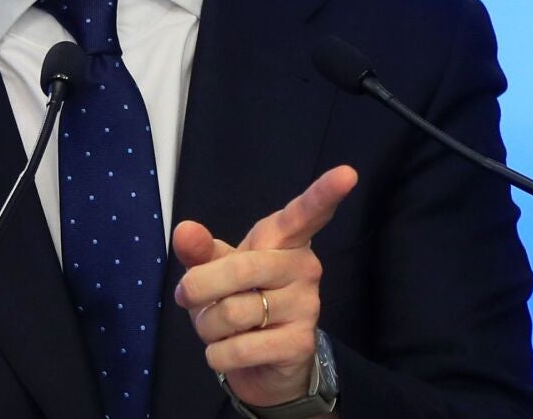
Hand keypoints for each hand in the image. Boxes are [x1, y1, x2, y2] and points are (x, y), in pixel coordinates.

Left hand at [171, 165, 356, 408]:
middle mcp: (304, 267)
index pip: (305, 213)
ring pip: (233, 312)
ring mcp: (307, 306)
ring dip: (207, 326)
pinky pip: (239, 348)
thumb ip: (199, 250)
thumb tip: (185, 230)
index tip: (347, 173)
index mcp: (284, 240)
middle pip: (240, 269)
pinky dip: (218, 354)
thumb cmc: (237, 299)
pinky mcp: (300, 343)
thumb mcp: (214, 269)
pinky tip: (228, 351)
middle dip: (199, 287)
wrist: (261, 361)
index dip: (324, 193)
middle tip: (185, 296)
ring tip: (219, 328)